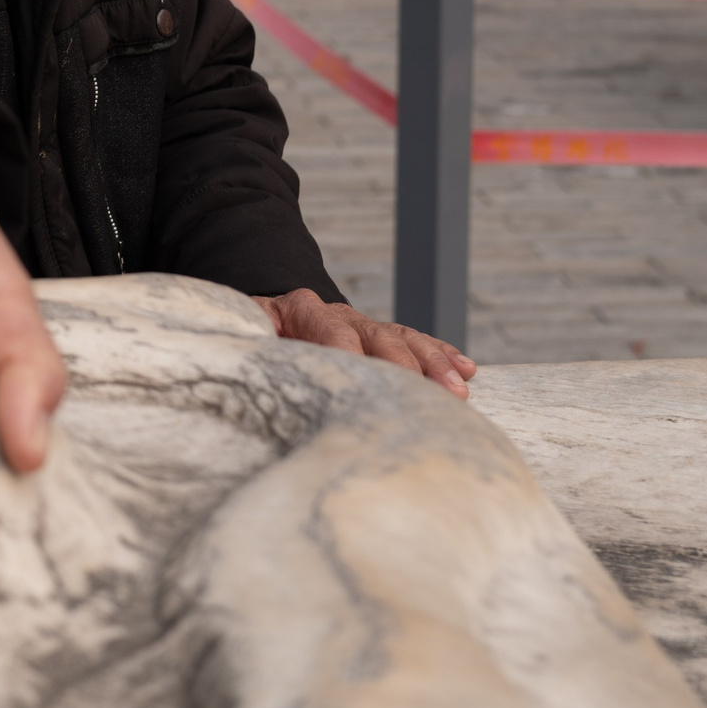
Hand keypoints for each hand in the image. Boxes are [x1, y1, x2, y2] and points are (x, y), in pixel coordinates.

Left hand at [257, 286, 474, 397]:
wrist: (255, 322)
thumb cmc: (247, 344)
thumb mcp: (241, 340)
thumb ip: (250, 346)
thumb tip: (251, 357)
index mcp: (298, 311)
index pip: (332, 331)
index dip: (353, 356)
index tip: (371, 383)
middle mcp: (335, 314)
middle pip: (377, 336)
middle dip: (406, 366)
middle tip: (430, 396)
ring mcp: (360, 325)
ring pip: (403, 339)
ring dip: (433, 364)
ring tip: (458, 390)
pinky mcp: (377, 339)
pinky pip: (414, 342)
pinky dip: (440, 355)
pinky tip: (465, 369)